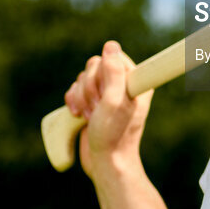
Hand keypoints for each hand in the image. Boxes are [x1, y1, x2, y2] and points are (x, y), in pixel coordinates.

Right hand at [64, 40, 152, 178]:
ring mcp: (107, 93)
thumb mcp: (114, 101)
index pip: (114, 57)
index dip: (103, 74)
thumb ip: (113, 72)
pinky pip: (76, 88)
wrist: (106, 162)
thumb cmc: (114, 135)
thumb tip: (110, 46)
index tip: (106, 94)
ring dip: (81, 97)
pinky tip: (78, 115)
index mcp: (135, 80)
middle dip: (89, 88)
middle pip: (95, 65)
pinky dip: (74, 100)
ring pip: (83, 77)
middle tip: (97, 108)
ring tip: (90, 116)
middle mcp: (123, 83)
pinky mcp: (93, 102)